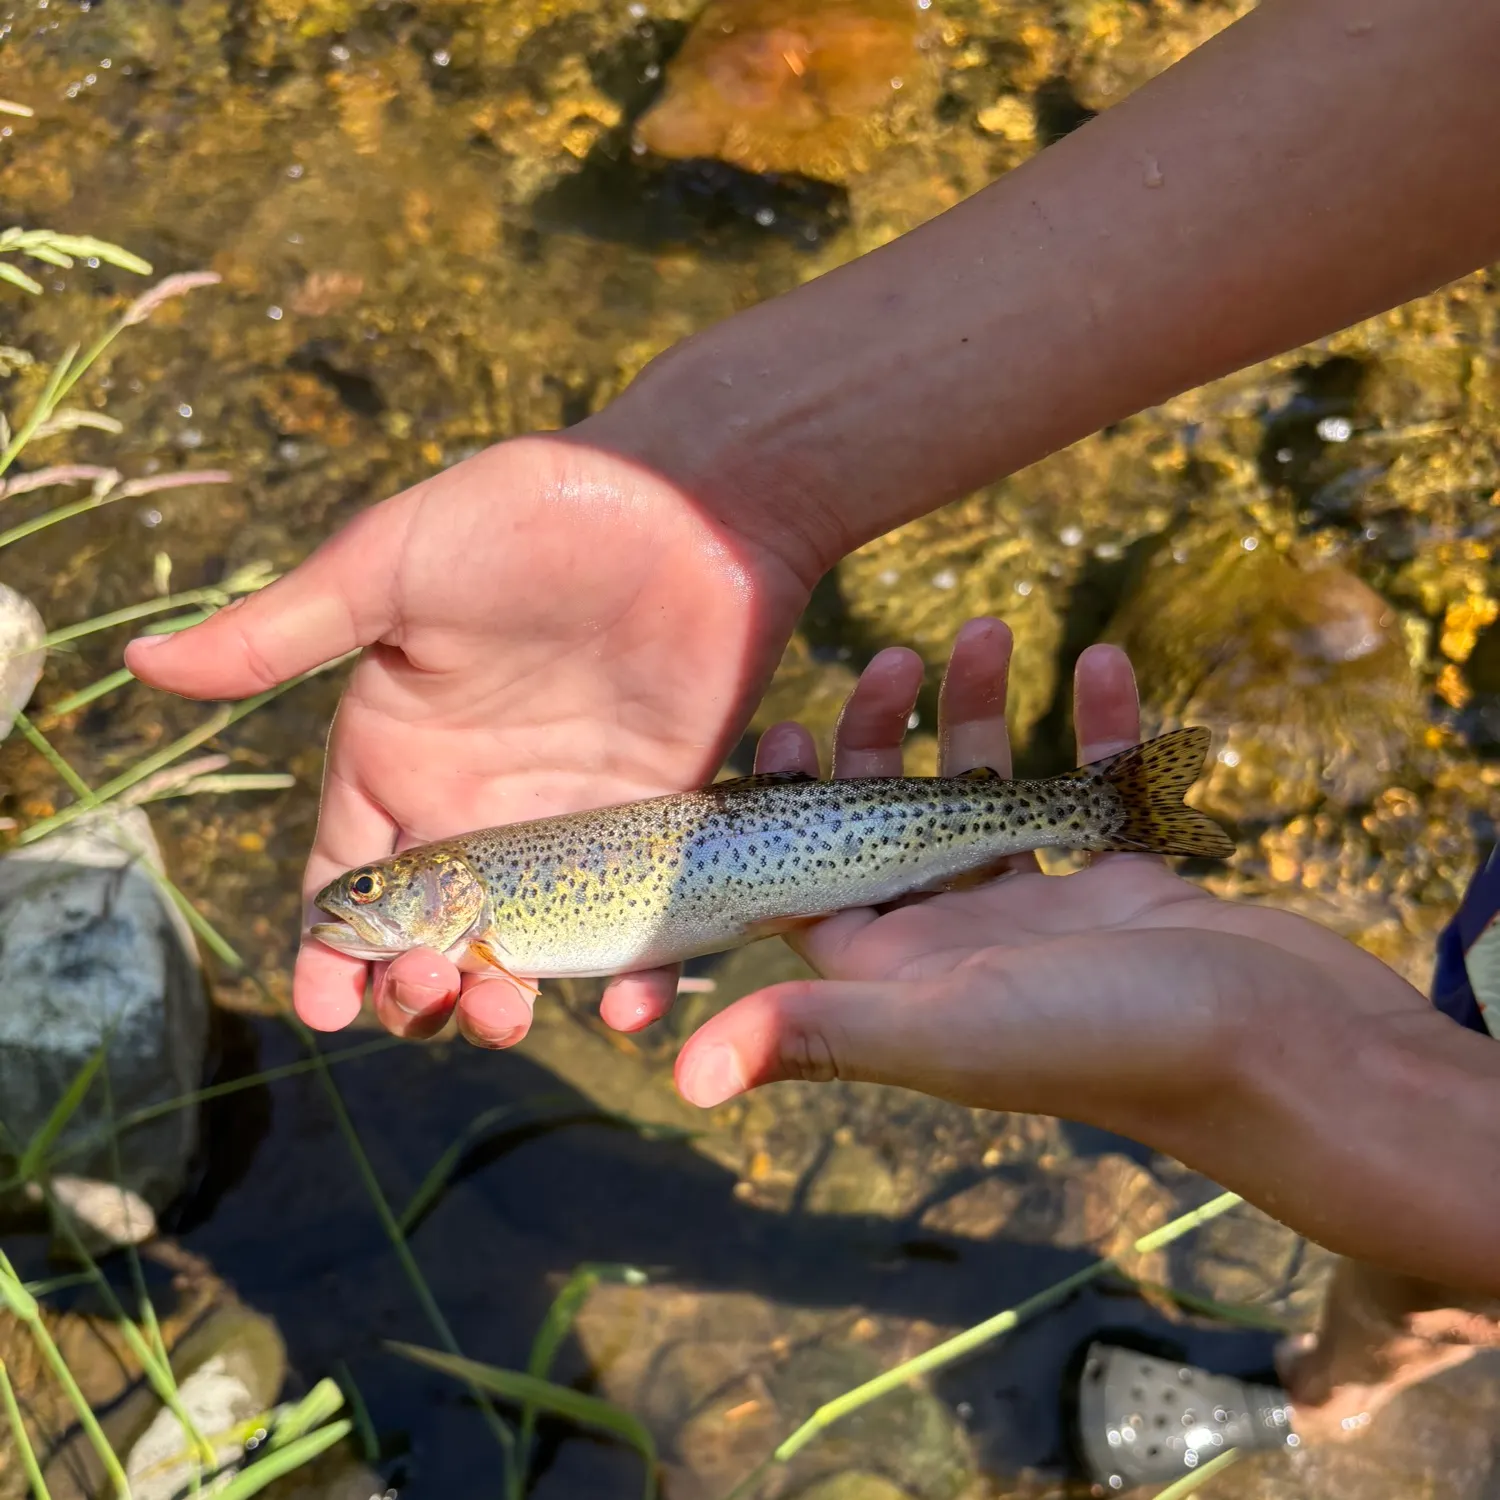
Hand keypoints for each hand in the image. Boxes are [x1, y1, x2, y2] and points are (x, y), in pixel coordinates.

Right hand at [126, 428, 812, 1043]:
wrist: (685, 502)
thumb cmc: (529, 517)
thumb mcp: (391, 565)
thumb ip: (282, 632)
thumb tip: (143, 660)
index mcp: (396, 753)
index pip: (347, 879)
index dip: (328, 950)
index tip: (326, 1006)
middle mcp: (475, 799)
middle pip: (429, 935)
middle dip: (416, 987)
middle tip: (433, 995)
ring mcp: (565, 818)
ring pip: (525, 945)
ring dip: (508, 998)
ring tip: (506, 1012)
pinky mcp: (652, 823)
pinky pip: (638, 920)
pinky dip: (634, 976)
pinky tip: (626, 1003)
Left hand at [675, 617, 1428, 1162]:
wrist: (1290, 1058)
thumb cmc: (1111, 1044)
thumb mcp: (946, 1029)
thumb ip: (821, 1030)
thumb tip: (683, 1078)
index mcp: (902, 974)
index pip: (809, 884)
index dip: (782, 811)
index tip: (783, 725)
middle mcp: (962, 942)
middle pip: (894, 822)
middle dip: (885, 737)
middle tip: (897, 656)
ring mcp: (1048, 912)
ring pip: (992, 792)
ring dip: (983, 711)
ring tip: (985, 629)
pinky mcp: (1128, 885)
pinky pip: (1096, 786)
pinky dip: (1097, 726)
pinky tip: (1101, 660)